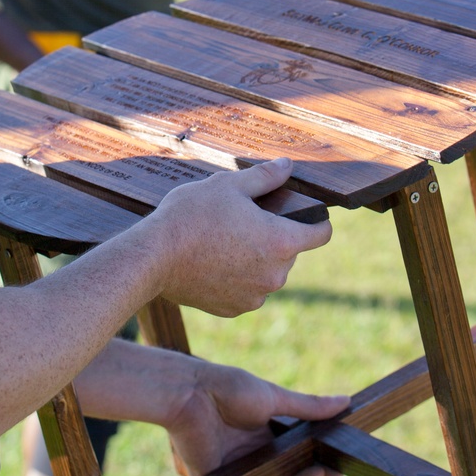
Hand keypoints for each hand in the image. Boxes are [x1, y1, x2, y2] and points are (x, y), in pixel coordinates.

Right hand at [143, 157, 331, 317]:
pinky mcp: (233, 309)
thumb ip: (265, 177)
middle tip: (243, 221)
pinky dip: (236, 278)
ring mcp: (255, 296)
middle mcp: (275, 275)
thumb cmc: (192, 216)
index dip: (316, 220)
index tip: (303, 214)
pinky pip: (246, 290)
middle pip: (289, 252)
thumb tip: (288, 166)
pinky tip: (212, 263)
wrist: (153, 258)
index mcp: (281, 242)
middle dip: (274, 237)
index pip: (322, 234)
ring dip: (255, 259)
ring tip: (223, 241)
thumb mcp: (229, 185)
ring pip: (267, 272)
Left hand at [164, 358, 349, 475]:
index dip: (317, 460)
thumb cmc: (228, 388)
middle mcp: (249, 453)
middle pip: (286, 472)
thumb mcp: (274, 398)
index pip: (294, 453)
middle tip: (335, 475)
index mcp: (261, 433)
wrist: (191, 393)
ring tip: (317, 475)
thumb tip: (346, 402)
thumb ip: (308, 407)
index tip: (340, 464)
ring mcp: (235, 468)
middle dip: (311, 475)